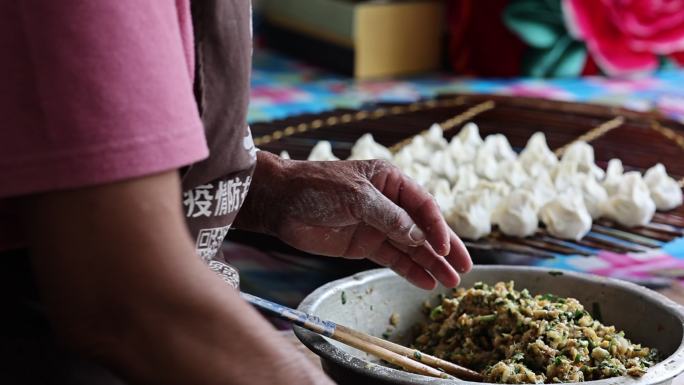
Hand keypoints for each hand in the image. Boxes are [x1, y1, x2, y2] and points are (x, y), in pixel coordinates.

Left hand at [237, 152, 471, 289]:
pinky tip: (426, 282)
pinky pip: (393, 259)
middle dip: (444, 249)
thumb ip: (389, 217)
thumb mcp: (357, 197)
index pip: (423, 206)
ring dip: (430, 264)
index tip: (446, 249)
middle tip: (465, 269)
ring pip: (411, 247)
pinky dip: (409, 270)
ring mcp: (378, 225)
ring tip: (451, 282)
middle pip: (423, 229)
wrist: (280, 202)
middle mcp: (390, 203)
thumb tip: (420, 238)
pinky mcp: (364, 245)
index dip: (438, 228)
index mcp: (391, 181)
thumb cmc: (317, 187)